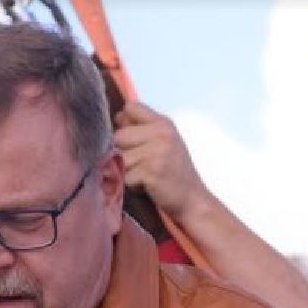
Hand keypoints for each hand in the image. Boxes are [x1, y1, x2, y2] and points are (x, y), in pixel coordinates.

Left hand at [113, 101, 209, 220]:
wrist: (193, 199)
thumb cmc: (174, 172)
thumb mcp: (164, 143)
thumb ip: (142, 129)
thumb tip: (115, 118)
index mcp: (163, 123)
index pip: (130, 107)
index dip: (124, 123)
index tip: (131, 140)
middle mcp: (162, 133)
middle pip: (119, 135)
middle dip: (123, 152)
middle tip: (140, 164)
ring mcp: (157, 152)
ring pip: (119, 157)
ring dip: (126, 170)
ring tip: (143, 175)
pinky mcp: (151, 171)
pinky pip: (125, 175)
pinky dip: (131, 184)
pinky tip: (146, 186)